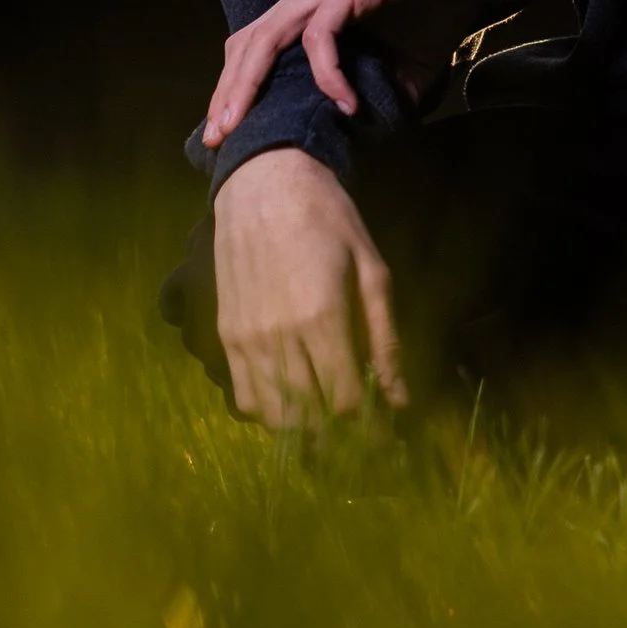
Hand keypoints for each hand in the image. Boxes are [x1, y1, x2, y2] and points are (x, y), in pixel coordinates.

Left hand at [205, 0, 506, 140]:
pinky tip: (344, 102)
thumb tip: (374, 136)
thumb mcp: (410, 63)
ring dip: (248, 85)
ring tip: (243, 126)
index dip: (235, 90)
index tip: (226, 135)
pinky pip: (319, 36)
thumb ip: (386, 94)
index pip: (255, 50)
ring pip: (265, 39)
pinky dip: (325, 74)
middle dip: (226, 94)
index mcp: (311, 9)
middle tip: (213, 139)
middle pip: (246, 46)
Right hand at [211, 146, 406, 427]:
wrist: (263, 183)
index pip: (348, 403)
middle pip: (311, 420)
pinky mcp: (226, 336)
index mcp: (322, 318)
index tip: (389, 441)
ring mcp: (247, 340)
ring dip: (306, 436)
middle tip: (363, 444)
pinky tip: (293, 407)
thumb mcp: (372, 270)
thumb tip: (400, 400)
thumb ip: (385, 338)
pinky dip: (270, 416)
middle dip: (342, 443)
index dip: (372, 433)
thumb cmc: (328, 219)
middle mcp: (279, 337)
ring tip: (332, 433)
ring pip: (275, 418)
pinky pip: (244, 398)